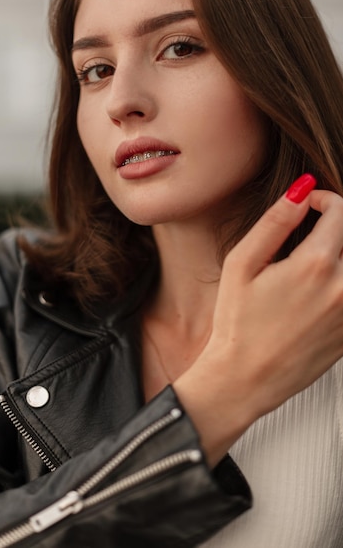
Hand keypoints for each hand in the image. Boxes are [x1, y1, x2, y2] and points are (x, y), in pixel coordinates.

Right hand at [174, 176, 342, 465]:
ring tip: (316, 260)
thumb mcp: (242, 264)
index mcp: (315, 265)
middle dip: (337, 225)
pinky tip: (317, 291)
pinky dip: (339, 282)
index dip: (325, 199)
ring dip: (339, 255)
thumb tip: (301, 190)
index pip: (340, 211)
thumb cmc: (237, 323)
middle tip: (315, 230)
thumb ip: (274, 223)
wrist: (245, 379)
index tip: (310, 204)